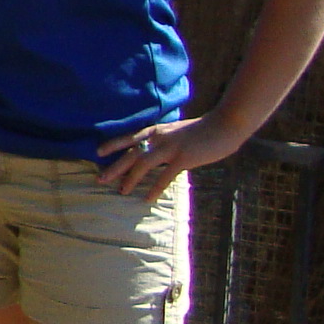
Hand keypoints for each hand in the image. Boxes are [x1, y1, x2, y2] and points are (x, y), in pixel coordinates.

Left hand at [96, 114, 244, 201]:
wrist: (224, 125)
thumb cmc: (203, 130)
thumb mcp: (177, 131)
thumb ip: (165, 140)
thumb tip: (155, 152)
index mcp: (157, 131)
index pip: (130, 137)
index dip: (113, 144)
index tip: (98, 152)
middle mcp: (159, 138)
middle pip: (131, 153)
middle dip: (114, 167)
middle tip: (100, 179)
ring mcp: (171, 148)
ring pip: (143, 164)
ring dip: (130, 179)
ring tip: (121, 191)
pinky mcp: (183, 158)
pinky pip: (165, 176)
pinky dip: (155, 188)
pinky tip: (148, 198)